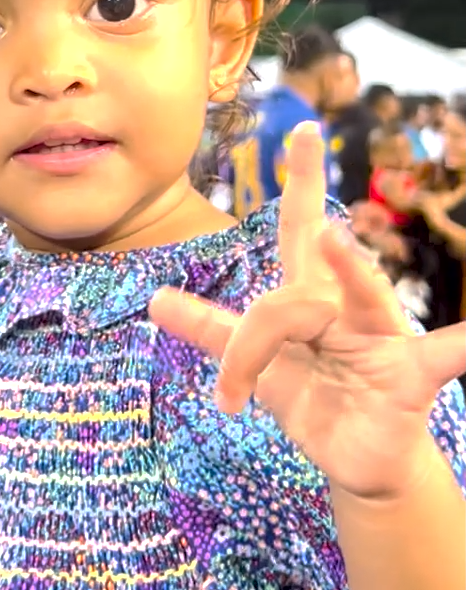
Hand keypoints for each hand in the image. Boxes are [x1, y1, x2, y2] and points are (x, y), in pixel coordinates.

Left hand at [150, 124, 465, 499]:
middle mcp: (348, 305)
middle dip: (312, 234)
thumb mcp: (256, 363)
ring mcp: (381, 336)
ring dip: (351, 271)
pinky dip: (464, 344)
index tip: (303, 130)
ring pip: (359, 299)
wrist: (356, 459)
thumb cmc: (313, 398)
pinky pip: (441, 356)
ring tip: (334, 238)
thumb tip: (154, 299)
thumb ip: (210, 329)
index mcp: (311, 296)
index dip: (301, 181)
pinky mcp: (407, 376)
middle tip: (307, 187)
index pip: (300, 229)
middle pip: (310, 273)